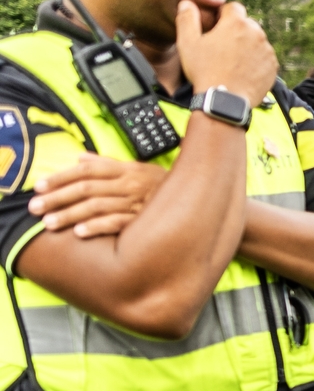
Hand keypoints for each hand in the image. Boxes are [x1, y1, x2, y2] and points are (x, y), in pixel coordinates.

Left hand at [28, 155, 166, 236]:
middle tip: (36, 206)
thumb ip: (107, 164)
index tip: (41, 185)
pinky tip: (80, 232)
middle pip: (86, 189)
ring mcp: (136, 203)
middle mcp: (129, 184)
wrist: (199, 197)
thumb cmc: (164, 186)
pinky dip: (97, 227)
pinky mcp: (143, 220)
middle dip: (58, 198)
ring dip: (71, 215)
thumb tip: (81, 158)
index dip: (61, 177)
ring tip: (50, 222)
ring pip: (97, 207)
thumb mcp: (137, 168)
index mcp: (126, 170)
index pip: (87, 170)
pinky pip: (117, 223)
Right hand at [175, 0, 276, 107]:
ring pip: (256, 40)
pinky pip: (264, 57)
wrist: (225, 101)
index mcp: (236, 23)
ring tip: (231, 61)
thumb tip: (187, 2)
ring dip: (246, 45)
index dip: (222, 15)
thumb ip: (187, 18)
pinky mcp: (273, 66)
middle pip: (246, 24)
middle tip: (221, 47)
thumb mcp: (187, 42)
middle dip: (235, 30)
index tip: (215, 28)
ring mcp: (267, 50)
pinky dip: (255, 61)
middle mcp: (256, 33)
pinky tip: (241, 71)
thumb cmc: (204, 71)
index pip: (233, 7)